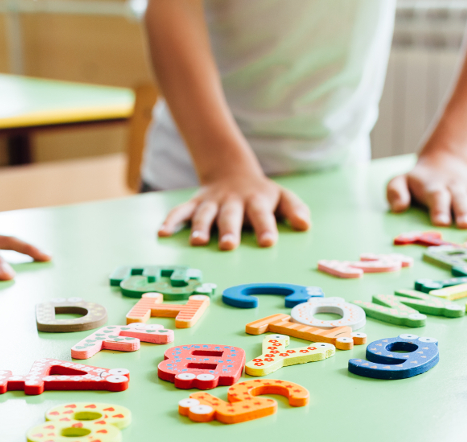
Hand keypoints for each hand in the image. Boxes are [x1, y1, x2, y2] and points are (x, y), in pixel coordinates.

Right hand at [157, 171, 309, 249]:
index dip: (265, 228)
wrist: (232, 171)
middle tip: (229, 245)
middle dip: (229, 230)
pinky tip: (162, 233)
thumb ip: (293, 210)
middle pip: (230, 216)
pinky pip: (180, 211)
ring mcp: (211, 202)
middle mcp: (232, 202)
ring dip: (200, 227)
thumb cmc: (261, 195)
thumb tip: (304, 225)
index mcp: (256, 201)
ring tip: (198, 243)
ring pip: (204, 214)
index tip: (268, 242)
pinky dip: (171, 221)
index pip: (262, 215)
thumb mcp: (281, 197)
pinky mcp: (194, 204)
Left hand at [387, 148, 466, 228]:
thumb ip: (395, 192)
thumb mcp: (399, 181)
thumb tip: (398, 208)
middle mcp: (454, 186)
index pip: (436, 197)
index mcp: (433, 187)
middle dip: (464, 212)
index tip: (441, 222)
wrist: (442, 160)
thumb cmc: (417, 181)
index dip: (439, 209)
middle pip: (460, 199)